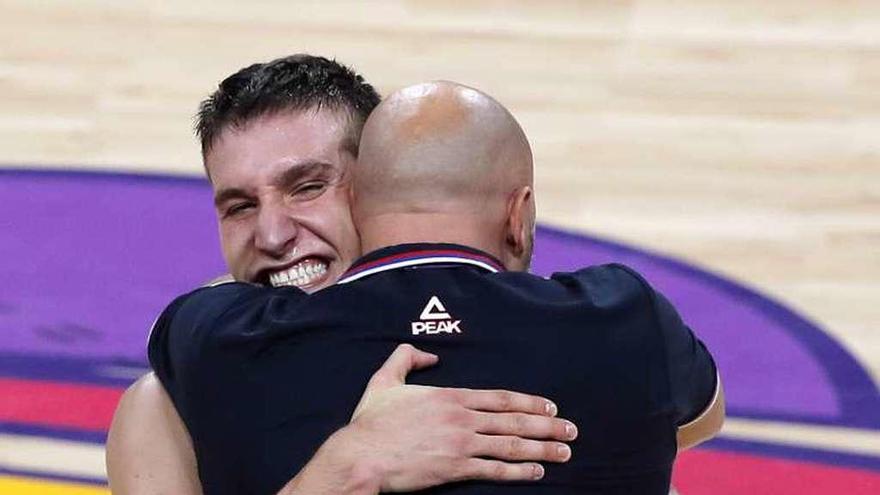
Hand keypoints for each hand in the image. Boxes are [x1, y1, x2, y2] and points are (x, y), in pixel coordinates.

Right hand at [342, 344, 577, 491]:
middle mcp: (462, 419)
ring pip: (511, 446)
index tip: (550, 407)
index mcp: (450, 397)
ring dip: (542, 449)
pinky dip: (519, 471)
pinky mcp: (455, 469)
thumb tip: (430, 356)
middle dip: (546, 426)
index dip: (529, 402)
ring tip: (564, 452)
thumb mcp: (384, 380)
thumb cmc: (372, 422)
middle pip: (513, 421)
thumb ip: (406, 359)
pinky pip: (494, 471)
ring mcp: (461, 445)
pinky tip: (536, 472)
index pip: (500, 399)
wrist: (361, 455)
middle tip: (571, 431)